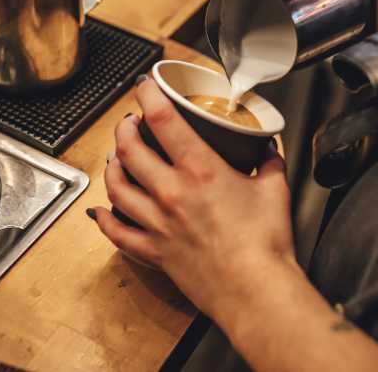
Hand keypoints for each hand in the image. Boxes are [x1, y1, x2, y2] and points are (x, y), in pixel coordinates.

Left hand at [90, 78, 296, 319]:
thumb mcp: (275, 189)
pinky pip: (118, 231)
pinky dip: (105, 218)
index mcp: (201, 171)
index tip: (145, 85)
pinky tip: (102, 210)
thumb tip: (267, 149)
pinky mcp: (154, 251)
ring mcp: (158, 223)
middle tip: (130, 121)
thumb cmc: (265, 246)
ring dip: (112, 166)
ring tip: (115, 156)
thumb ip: (269, 162)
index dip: (148, 94)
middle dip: (124, 128)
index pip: (162, 119)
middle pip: (129, 149)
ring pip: (116, 186)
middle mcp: (171, 193)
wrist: (254, 292)